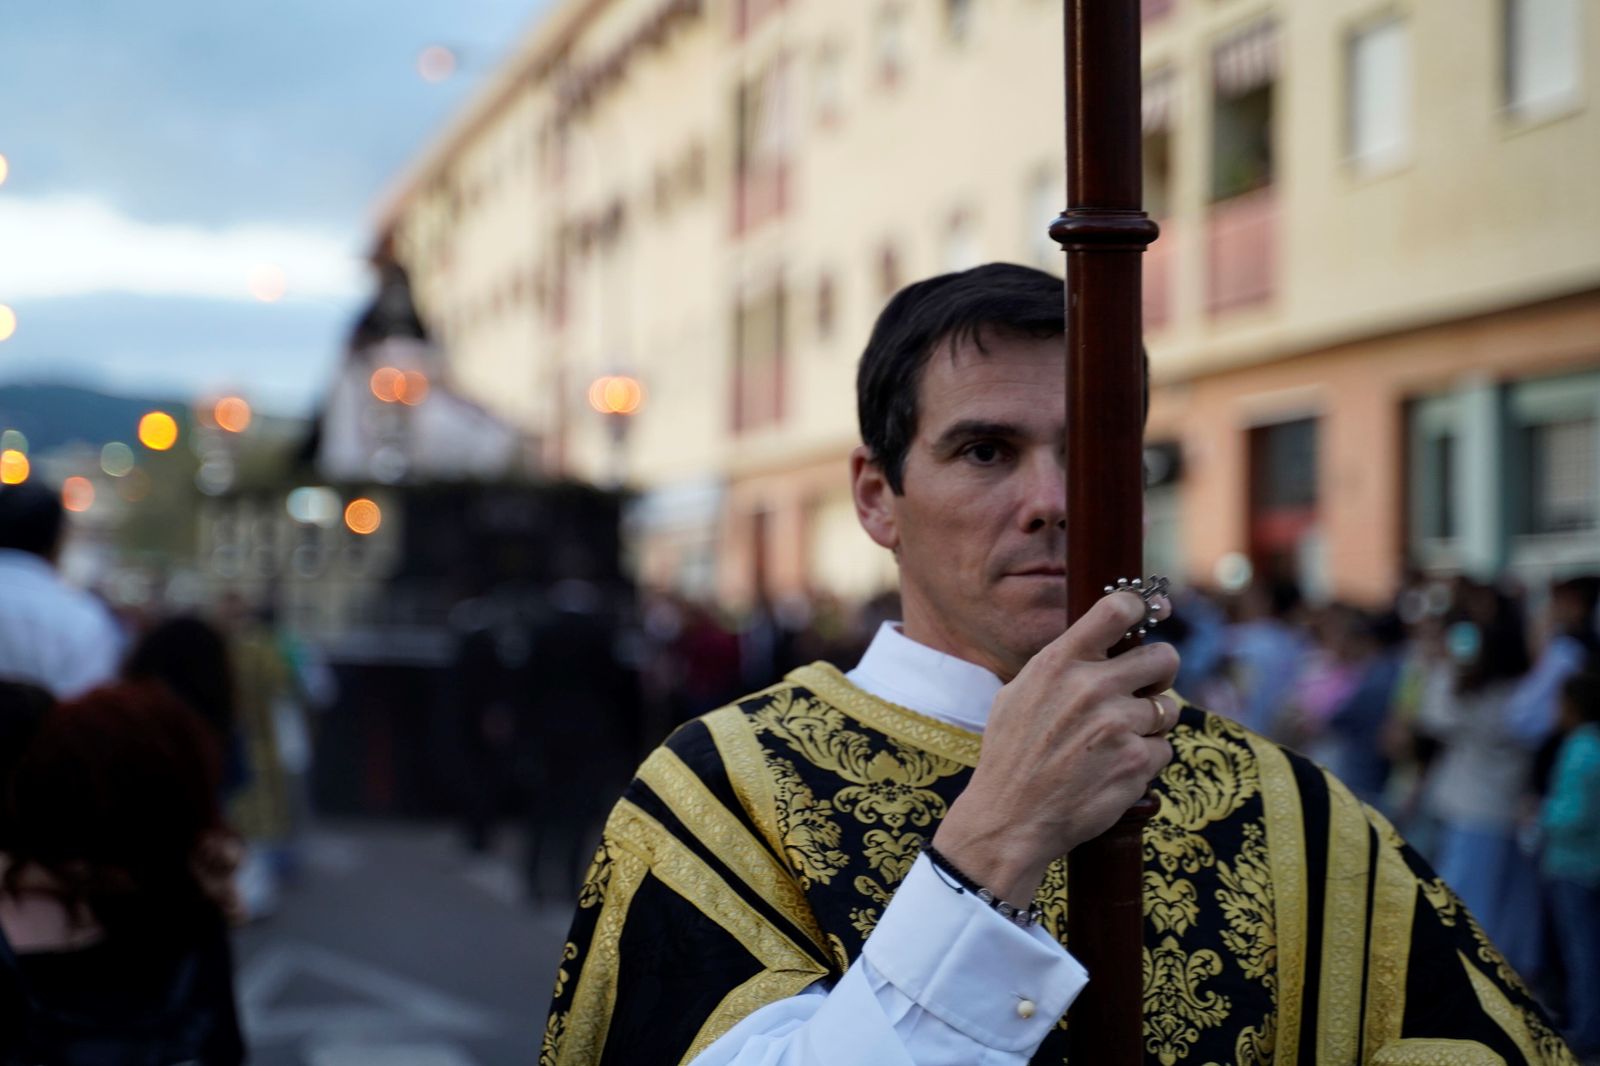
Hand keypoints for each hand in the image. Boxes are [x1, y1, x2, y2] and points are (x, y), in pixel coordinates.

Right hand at [930, 590, 1179, 902]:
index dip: (1142, 607)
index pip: (1117, 610)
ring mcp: (1118, 725)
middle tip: (1145, 689)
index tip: (1152, 611)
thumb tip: (1101, 643)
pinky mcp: (1136, 761)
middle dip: (1159, 675)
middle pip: (1164, 657)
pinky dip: (1144, 761)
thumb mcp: (1018, 694)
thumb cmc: (1011, 755)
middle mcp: (1092, 687)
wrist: (1009, 818)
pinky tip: (1112, 770)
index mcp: (1059, 662)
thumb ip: (1060, 665)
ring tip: (1111, 744)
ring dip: (1148, 726)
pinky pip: (1162, 750)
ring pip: (1166, 710)